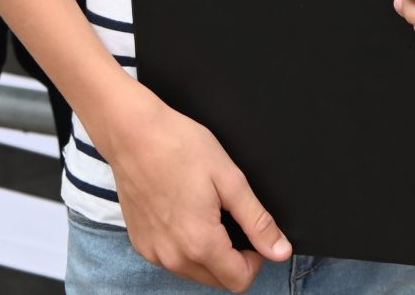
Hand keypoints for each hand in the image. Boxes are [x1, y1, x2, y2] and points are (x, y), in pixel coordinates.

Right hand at [95, 83, 290, 290]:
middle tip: (232, 218)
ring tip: (208, 212)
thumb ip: (257, 221)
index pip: (239, 281)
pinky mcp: (140, 244)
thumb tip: (281, 251)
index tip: (254, 233)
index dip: (256, 259)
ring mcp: (153, 253)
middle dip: (234, 258)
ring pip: (195, 273)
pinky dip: (185, 248)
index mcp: (200, 243)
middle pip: (218, 280)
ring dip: (210, 255)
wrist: (133, 134)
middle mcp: (173, 258)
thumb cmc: (180, 148)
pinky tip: (185, 215)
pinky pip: (172, 261)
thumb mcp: (230, 180)